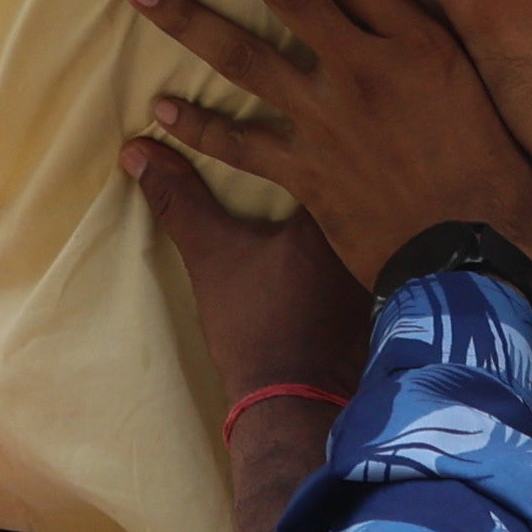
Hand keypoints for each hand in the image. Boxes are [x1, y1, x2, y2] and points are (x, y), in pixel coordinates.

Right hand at [126, 137, 372, 404]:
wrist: (292, 404)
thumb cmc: (255, 325)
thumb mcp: (211, 256)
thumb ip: (180, 200)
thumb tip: (136, 151)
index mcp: (336, 205)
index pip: (337, 149)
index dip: (324, 136)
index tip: (311, 127)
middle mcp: (376, 229)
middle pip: (367, 179)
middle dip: (353, 168)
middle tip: (330, 158)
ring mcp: (390, 266)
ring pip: (383, 218)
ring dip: (367, 208)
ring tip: (352, 196)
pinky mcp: (394, 299)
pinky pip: (391, 256)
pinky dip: (377, 248)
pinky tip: (354, 260)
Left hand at [133, 0, 531, 287]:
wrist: (471, 261)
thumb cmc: (499, 174)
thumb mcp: (487, 86)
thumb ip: (447, 40)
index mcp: (418, 42)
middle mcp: (365, 70)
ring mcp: (328, 121)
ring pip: (247, 58)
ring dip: (190, 19)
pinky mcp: (305, 173)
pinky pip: (240, 144)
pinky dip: (198, 128)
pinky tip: (160, 110)